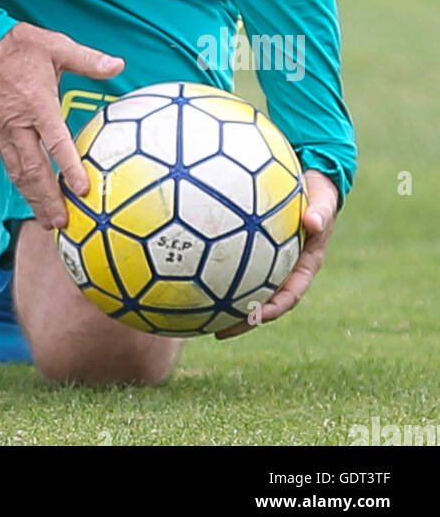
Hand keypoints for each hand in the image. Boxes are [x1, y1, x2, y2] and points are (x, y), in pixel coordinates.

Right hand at [0, 21, 123, 230]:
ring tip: (48, 222)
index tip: (83, 190)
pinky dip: (20, 182)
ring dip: (33, 198)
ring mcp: (1, 130)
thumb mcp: (56, 46)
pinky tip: (30, 194)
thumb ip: (88, 60)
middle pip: (34, 169)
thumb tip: (119, 65)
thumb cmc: (19, 43)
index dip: (69, 168)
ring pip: (18, 171)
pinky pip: (8, 162)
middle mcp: (18, 123)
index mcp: (38, 104)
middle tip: (63, 224)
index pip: (56, 143)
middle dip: (48, 199)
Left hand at [215, 168, 338, 338]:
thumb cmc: (318, 194)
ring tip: (199, 318)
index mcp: (304, 267)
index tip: (257, 318)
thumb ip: (321, 212)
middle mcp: (286, 271)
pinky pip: (236, 266)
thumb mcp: (324, 202)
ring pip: (247, 290)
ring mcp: (271, 264)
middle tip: (219, 332)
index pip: (290, 296)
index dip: (274, 309)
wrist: (312, 184)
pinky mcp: (257, 253)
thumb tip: (313, 221)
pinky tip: (192, 274)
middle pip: (264, 303)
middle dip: (244, 321)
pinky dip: (217, 273)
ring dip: (226, 305)